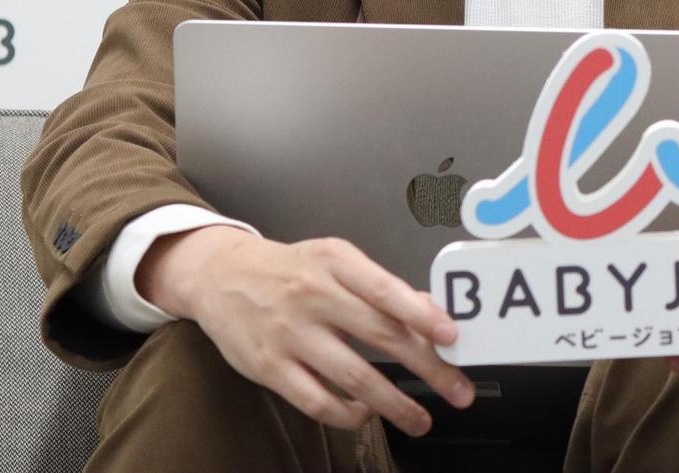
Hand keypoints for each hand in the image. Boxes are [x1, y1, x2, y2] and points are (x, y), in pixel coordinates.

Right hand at [137, 226, 473, 435]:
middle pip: (380, 336)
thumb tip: (431, 311)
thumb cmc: (292, 269)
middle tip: (457, 390)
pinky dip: (347, 413)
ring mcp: (290, 334)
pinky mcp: (269, 367)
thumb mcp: (337, 260)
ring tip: (420, 418)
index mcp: (337, 262)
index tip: (451, 336)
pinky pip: (316, 400)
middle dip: (427, 367)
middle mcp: (314, 296)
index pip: (386, 291)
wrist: (221, 276)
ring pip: (352, 375)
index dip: (422, 315)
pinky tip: (367, 413)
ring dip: (393, 402)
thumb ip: (381, 286)